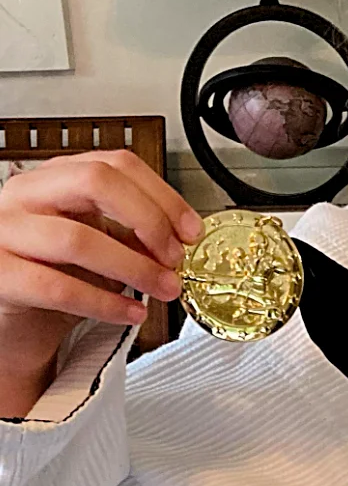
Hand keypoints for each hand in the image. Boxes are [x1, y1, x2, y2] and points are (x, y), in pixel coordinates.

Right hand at [0, 150, 203, 392]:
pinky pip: (57, 288)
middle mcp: (25, 194)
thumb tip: (182, 237)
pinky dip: (105, 303)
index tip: (191, 229)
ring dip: (135, 267)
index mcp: (55, 176)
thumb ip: (135, 232)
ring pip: (78, 239)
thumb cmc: (53, 272)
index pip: (117, 165)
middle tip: (175, 256)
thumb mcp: (98, 241)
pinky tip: (133, 311)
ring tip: (165, 288)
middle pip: (95, 182)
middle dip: (148, 221)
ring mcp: (4, 232)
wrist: (9, 320)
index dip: (163, 196)